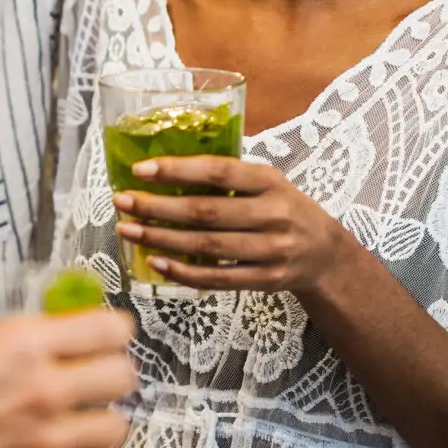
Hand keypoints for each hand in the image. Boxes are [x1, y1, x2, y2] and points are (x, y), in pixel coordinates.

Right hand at [0, 310, 135, 447]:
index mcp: (18, 345)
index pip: (106, 327)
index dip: (113, 325)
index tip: (107, 326)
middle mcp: (42, 391)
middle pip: (123, 374)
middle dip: (114, 367)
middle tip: (98, 364)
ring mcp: (45, 440)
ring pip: (116, 426)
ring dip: (104, 415)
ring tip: (85, 409)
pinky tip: (62, 442)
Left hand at [113, 156, 344, 294]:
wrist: (326, 254)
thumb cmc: (283, 208)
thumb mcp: (267, 182)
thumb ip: (228, 176)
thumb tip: (164, 167)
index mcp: (269, 181)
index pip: (218, 171)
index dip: (177, 170)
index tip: (140, 170)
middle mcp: (273, 214)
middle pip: (206, 213)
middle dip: (157, 207)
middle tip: (122, 202)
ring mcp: (272, 251)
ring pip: (207, 247)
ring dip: (162, 240)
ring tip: (129, 231)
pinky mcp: (267, 281)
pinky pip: (218, 279)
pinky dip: (184, 273)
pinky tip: (157, 263)